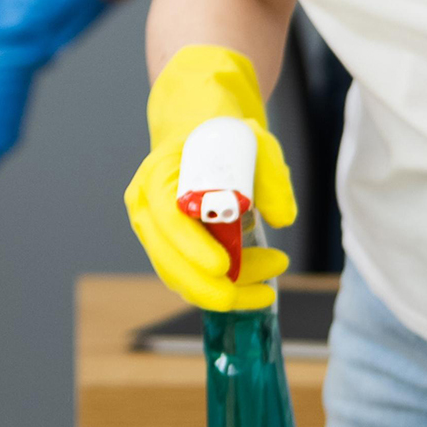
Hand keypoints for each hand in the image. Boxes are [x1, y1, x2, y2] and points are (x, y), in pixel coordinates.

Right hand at [123, 46, 294, 309]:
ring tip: (273, 277)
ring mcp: (154, 234)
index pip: (167, 218)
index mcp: (157, 176)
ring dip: (229, 290)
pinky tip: (258, 278)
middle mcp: (146, 209)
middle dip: (213, 288)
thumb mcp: (254, 141)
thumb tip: (281, 218)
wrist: (198, 134)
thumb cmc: (222, 138)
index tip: (224, 266)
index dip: (192, 247)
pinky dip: (226, 287)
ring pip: (182, 278)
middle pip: (169, 261)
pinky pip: (191, 279)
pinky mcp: (169, 249)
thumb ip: (270, 175)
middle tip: (263, 292)